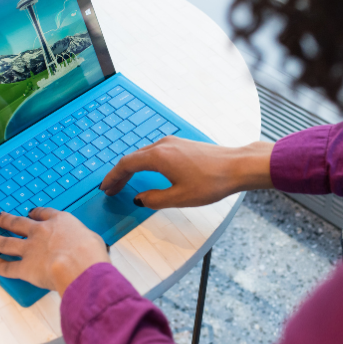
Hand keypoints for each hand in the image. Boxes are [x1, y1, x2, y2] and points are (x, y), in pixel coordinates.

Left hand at [0, 208, 109, 295]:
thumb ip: (83, 240)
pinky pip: (7, 267)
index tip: (30, 213)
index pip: (43, 213)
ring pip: (6, 242)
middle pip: (18, 223)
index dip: (35, 213)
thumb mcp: (92, 239)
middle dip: (5, 220)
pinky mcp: (25, 268)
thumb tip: (86, 244)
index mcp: (60, 222)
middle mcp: (41, 232)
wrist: (79, 266)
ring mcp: (30, 249)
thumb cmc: (90, 253)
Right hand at [100, 136, 273, 208]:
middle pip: (133, 158)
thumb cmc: (212, 182)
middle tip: (111, 189)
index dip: (112, 178)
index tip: (105, 188)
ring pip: (144, 154)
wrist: (237, 167)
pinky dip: (145, 163)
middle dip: (120, 174)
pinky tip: (147, 173)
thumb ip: (154, 199)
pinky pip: (155, 152)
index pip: (126, 165)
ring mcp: (173, 143)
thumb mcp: (179, 198)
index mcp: (158, 157)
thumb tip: (139, 200)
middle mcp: (163, 145)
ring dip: (132, 168)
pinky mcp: (182, 145)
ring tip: (126, 183)